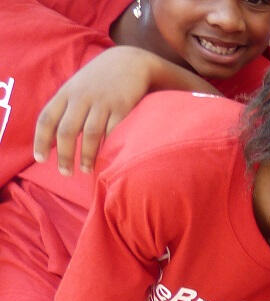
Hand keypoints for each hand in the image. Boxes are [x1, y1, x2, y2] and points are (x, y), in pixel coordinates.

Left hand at [33, 47, 156, 174]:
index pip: (47, 119)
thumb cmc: (100, 79)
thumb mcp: (77, 87)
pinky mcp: (124, 107)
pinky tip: (107, 158)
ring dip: (87, 156)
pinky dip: (109, 147)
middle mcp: (82, 97)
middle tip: (65, 172)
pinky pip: (113, 132)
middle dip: (64, 155)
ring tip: (87, 170)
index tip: (40, 159)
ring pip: (90, 134)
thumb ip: (64, 109)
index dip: (41, 140)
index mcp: (66, 93)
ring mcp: (103, 102)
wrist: (130, 61)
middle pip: (67, 131)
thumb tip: (51, 139)